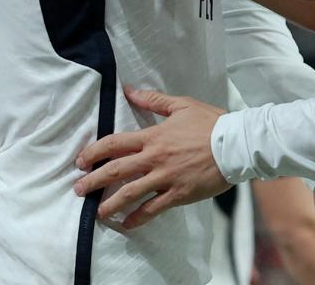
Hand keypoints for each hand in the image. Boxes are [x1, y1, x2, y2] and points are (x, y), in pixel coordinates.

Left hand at [74, 87, 227, 228]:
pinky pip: (153, 209)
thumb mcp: (182, 105)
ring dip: (110, 204)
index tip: (81, 160)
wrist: (236, 145)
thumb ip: (153, 100)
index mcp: (153, 136)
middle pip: (116, 170)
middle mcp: (154, 158)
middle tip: (78, 189)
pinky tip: (126, 224)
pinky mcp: (178, 194)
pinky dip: (137, 218)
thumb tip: (129, 91)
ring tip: (97, 212)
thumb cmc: (210, 123)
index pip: (115, 144)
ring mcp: (166, 178)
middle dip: (93, 180)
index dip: (94, 152)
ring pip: (130, 193)